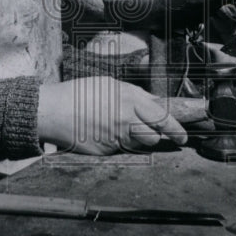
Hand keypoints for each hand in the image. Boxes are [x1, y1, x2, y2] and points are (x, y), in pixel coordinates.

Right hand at [38, 78, 188, 154]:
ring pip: (138, 145)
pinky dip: (118, 143)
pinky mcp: (105, 151)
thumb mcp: (111, 84)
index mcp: (129, 100)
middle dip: (155, 135)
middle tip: (152, 132)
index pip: (163, 118)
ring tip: (121, 128)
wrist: (53, 111)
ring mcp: (115, 138)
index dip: (176, 129)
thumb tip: (153, 102)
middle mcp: (125, 121)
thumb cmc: (80, 93)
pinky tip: (104, 132)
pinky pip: (120, 149)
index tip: (183, 136)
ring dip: (137, 139)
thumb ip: (135, 94)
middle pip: (154, 137)